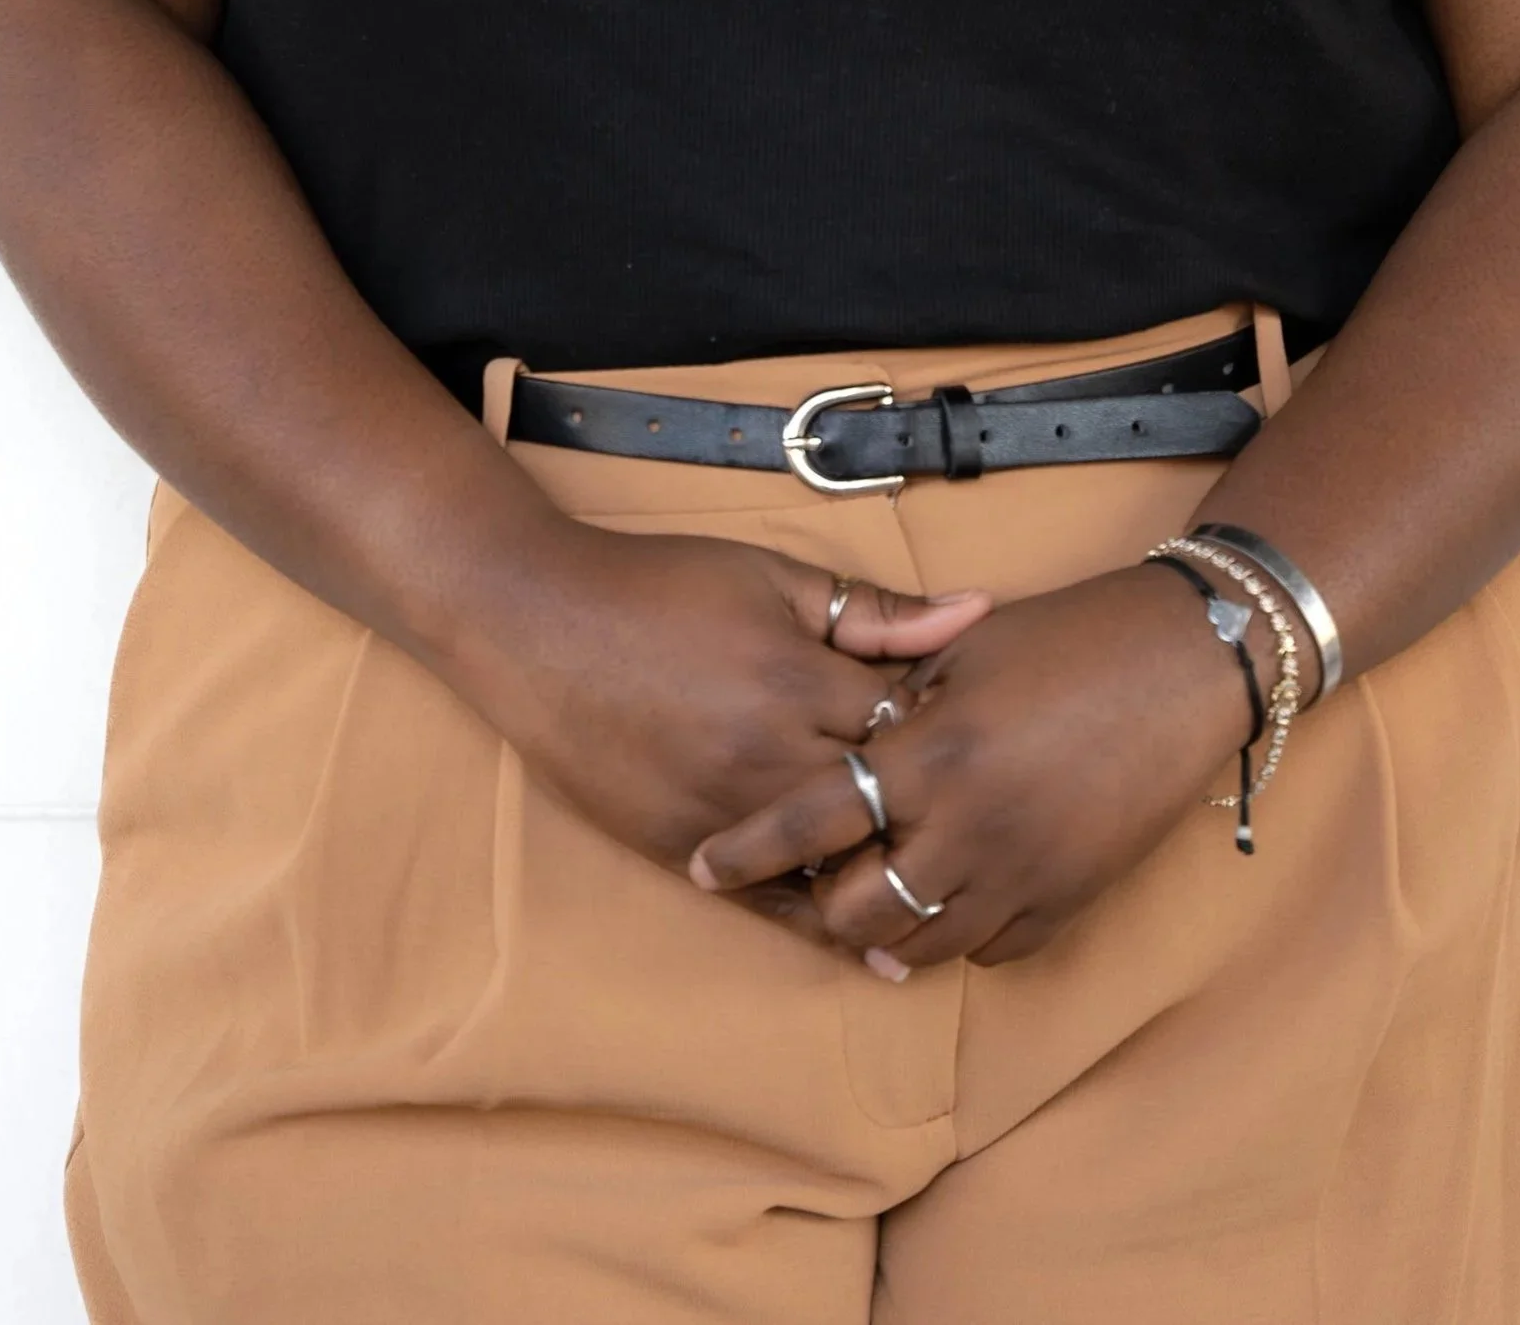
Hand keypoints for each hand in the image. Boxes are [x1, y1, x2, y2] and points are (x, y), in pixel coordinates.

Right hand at [452, 511, 990, 877]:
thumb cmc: (660, 586)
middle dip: (930, 811)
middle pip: (881, 806)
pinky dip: (820, 922)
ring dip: (887, 876)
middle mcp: (766, 758)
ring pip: (833, 868)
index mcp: (796, 680)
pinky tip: (870, 942)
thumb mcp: (771, 578)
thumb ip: (873, 610)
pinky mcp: (681, 848)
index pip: (909, 726)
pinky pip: (766, 904)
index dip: (950, 733)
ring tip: (949, 895)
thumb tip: (976, 612)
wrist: (539, 623)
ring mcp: (722, 812)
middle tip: (980, 816)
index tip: (979, 735)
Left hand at [686, 561, 1255, 969]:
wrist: (1182, 664)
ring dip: (881, 929)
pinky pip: (989, 950)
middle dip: (817, 901)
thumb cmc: (1069, 638)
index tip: (704, 866)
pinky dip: (955, 934)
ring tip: (864, 902)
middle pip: (855, 908)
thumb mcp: (966, 649)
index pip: (812, 818)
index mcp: (932, 751)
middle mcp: (969, 826)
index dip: (748, 849)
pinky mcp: (1068, 900)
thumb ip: (892, 695)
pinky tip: (943, 900)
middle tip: (803, 881)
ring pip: (919, 945)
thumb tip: (839, 731)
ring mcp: (1022, 874)